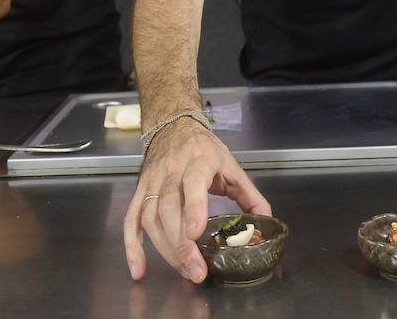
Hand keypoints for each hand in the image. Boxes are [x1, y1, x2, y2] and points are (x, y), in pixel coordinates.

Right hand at [123, 119, 270, 282]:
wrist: (173, 126)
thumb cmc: (204, 149)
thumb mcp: (232, 166)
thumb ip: (250, 196)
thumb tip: (265, 224)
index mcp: (199, 161)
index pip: (192, 183)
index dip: (193, 208)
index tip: (195, 233)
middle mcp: (171, 171)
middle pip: (168, 208)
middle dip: (180, 243)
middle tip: (196, 270)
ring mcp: (152, 181)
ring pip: (150, 217)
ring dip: (164, 248)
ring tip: (184, 270)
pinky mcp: (140, 190)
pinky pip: (131, 219)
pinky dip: (132, 246)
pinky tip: (139, 268)